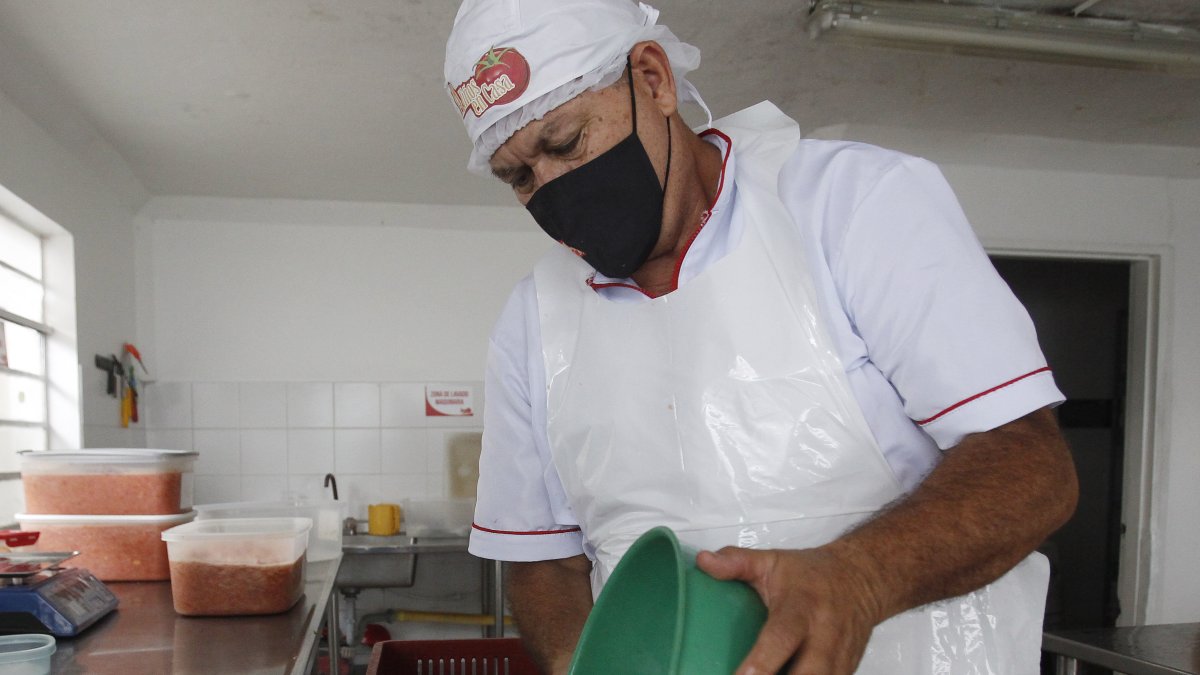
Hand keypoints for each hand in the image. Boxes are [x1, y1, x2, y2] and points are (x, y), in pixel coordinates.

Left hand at [696, 545, 883, 674]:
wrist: (862, 577)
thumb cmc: (812, 574)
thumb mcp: (772, 561)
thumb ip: (737, 562)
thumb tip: (704, 562)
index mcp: (802, 607)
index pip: (782, 637)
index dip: (762, 661)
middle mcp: (825, 635)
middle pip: (808, 673)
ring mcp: (839, 657)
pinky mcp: (847, 670)